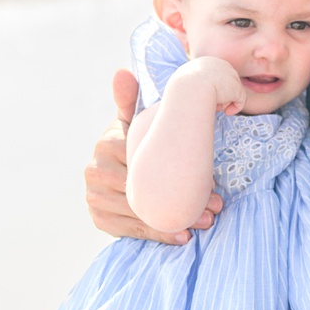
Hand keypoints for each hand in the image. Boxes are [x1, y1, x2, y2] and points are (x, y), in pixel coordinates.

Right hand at [85, 69, 222, 243]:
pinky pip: (130, 230)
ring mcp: (94, 196)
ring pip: (140, 213)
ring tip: (206, 222)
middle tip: (215, 207)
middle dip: (182, 201)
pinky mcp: (98, 218)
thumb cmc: (138, 139)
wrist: (118, 166)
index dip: (179, 175)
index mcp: (106, 144)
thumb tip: (122, 72)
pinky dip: (157, 235)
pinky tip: (181, 237)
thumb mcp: (138, 119)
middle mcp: (94, 171)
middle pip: (144, 191)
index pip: (145, 164)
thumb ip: (133, 98)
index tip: (212, 184)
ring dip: (175, 221)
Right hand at [174, 54, 245, 113]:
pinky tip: (227, 113)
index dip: (212, 89)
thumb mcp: (185, 85)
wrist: (190, 88)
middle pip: (225, 84)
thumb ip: (194, 86)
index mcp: (206, 62)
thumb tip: (198, 94)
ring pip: (231, 93)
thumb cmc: (183, 90)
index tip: (204, 98)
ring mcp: (231, 75)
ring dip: (223, 102)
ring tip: (213, 105)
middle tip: (209, 103)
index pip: (215, 77)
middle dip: (219, 96)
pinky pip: (240, 101)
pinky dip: (235, 108)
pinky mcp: (237, 87)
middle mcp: (221, 64)